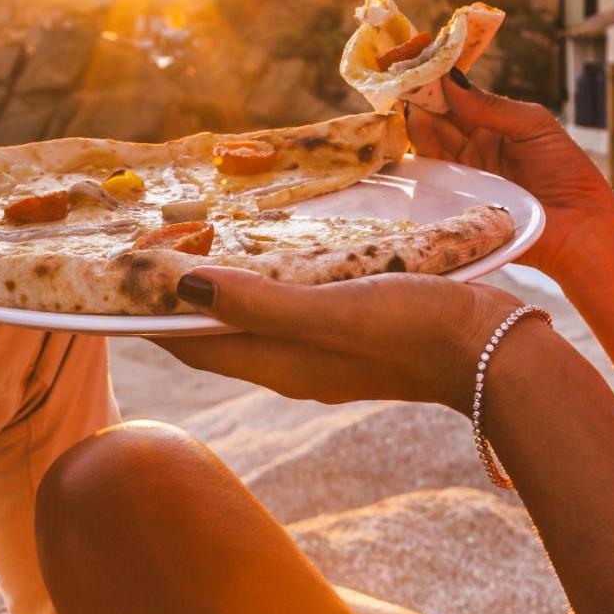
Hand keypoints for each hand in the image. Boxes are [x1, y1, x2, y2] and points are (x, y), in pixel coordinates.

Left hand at [155, 267, 547, 412]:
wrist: (489, 350)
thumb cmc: (408, 328)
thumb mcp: (325, 310)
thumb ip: (254, 303)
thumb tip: (180, 290)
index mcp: (275, 364)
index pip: (192, 347)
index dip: (154, 319)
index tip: (124, 280)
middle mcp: (290, 365)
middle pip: (216, 337)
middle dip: (182, 304)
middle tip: (156, 253)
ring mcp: (322, 354)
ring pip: (253, 323)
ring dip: (223, 294)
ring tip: (202, 248)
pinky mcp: (352, 337)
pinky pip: (289, 313)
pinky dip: (265, 289)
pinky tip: (276, 259)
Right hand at [406, 70, 613, 279]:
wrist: (579, 228)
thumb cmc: (567, 173)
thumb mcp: (533, 126)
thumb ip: (491, 105)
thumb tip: (450, 79)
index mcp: (494, 128)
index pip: (460, 101)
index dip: (442, 83)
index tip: (423, 61)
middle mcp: (474, 150)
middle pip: (440, 121)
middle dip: (424, 100)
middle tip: (407, 80)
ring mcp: (463, 177)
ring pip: (431, 145)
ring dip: (420, 124)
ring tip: (412, 106)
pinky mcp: (455, 203)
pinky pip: (431, 177)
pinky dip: (420, 155)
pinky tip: (415, 135)